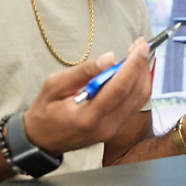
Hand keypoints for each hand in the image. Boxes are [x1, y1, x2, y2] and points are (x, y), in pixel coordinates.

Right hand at [22, 39, 153, 152]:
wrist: (43, 140)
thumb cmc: (45, 111)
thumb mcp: (54, 85)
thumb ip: (83, 72)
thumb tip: (110, 57)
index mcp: (88, 116)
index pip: (120, 88)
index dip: (134, 65)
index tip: (141, 45)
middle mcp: (106, 126)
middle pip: (136, 93)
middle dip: (141, 66)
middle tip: (140, 44)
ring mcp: (114, 130)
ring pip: (140, 98)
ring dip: (142, 74)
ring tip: (137, 54)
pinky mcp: (117, 128)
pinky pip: (135, 104)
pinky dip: (137, 85)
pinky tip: (132, 70)